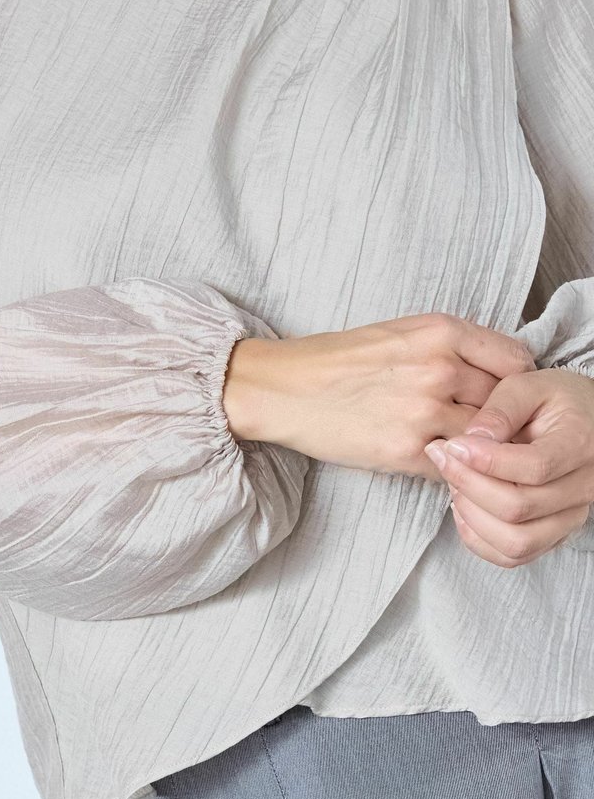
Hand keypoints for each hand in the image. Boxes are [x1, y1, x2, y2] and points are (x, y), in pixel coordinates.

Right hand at [222, 311, 535, 477]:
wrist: (283, 388)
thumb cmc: (338, 359)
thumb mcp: (400, 331)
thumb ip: (452, 347)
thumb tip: (499, 374)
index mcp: (440, 331)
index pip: (516, 360)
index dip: (514, 381)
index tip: (505, 394)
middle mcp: (439, 368)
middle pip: (506, 402)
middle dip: (500, 417)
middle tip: (485, 426)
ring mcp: (425, 412)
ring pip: (486, 438)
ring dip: (480, 447)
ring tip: (463, 446)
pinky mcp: (407, 451)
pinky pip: (457, 465)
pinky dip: (454, 467)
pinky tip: (438, 459)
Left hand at [423, 367, 593, 565]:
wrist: (586, 420)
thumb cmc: (555, 400)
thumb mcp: (527, 386)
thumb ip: (499, 410)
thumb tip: (470, 441)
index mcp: (579, 444)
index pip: (534, 468)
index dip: (485, 461)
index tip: (453, 444)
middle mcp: (582, 488)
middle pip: (518, 508)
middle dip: (467, 484)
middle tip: (443, 457)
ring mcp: (570, 516)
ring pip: (516, 541)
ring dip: (472, 515)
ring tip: (455, 482)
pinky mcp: (555, 533)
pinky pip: (514, 555)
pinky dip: (479, 538)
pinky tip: (464, 507)